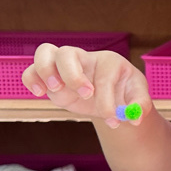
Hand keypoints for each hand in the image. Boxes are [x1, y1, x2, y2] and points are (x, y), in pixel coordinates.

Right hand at [21, 44, 150, 128]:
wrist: (112, 96)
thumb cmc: (125, 92)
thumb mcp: (138, 97)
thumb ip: (140, 105)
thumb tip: (134, 117)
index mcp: (109, 61)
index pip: (103, 76)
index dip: (107, 99)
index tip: (111, 117)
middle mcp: (85, 59)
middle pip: (67, 53)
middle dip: (72, 75)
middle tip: (85, 95)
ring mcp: (64, 66)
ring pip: (44, 52)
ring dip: (45, 71)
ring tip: (56, 90)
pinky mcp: (50, 77)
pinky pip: (31, 70)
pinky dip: (31, 80)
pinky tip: (41, 94)